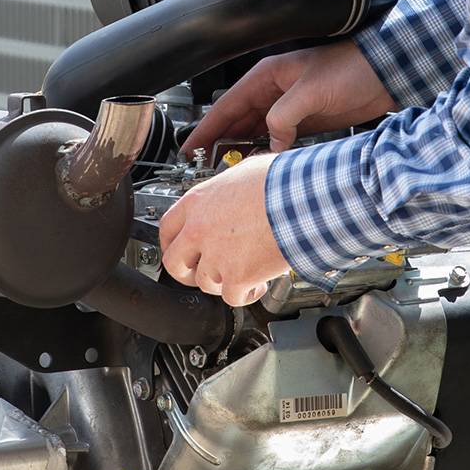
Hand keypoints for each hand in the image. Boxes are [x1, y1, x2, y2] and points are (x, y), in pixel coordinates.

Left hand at [159, 154, 289, 305]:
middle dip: (186, 272)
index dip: (171, 243)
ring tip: (241, 274)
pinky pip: (232, 297)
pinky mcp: (237, 277)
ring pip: (205, 283)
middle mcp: (200, 230)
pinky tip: (257, 286)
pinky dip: (245, 295)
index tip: (178, 249)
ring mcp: (217, 256)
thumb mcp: (246, 172)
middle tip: (198, 273)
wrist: (303, 201)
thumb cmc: (281, 183)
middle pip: (175, 263)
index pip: (167, 228)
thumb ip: (230, 188)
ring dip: (222, 281)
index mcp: (198, 202)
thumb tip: (237, 188)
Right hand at [182, 41, 394, 154]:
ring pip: (254, 134)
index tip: (189, 148)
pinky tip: (259, 167)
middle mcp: (272, 92)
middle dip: (218, 145)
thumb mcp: (311, 91)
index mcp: (267, 76)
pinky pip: (275, 141)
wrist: (383, 73)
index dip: (206, 129)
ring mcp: (287, 108)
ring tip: (226, 172)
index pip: (227, 106)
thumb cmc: (350, 67)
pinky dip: (265, 154)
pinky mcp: (303, 123)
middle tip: (201, 167)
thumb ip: (285, 116)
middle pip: (236, 123)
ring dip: (241, 152)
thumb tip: (270, 141)